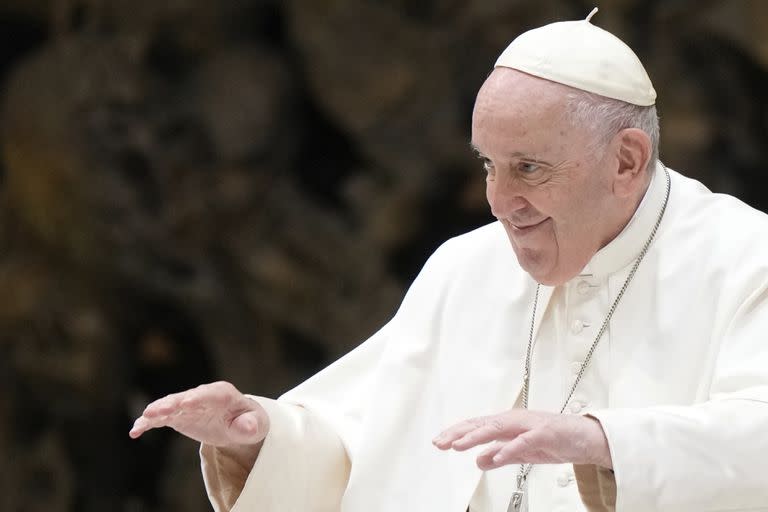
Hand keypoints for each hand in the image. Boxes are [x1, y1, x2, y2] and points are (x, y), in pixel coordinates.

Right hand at [129, 381, 268, 448]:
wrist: (237, 423)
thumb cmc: (249, 421)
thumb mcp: (256, 424)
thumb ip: (252, 425)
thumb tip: (248, 427)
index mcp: (223, 394)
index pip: (211, 394)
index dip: (199, 398)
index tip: (187, 402)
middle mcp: (202, 396)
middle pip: (186, 397)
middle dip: (174, 403)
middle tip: (161, 410)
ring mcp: (187, 405)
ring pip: (169, 405)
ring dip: (157, 410)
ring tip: (144, 418)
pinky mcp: (177, 416)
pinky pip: (160, 418)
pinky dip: (148, 422)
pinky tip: (135, 430)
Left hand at [432, 409, 611, 470]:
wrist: (586, 438)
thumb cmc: (556, 439)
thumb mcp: (522, 452)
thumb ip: (500, 456)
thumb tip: (479, 461)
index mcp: (508, 423)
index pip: (477, 426)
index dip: (457, 433)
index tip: (439, 441)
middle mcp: (516, 420)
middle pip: (482, 424)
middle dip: (460, 433)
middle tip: (441, 442)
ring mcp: (530, 425)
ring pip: (498, 428)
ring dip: (477, 436)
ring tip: (460, 446)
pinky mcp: (545, 433)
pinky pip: (524, 441)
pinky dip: (509, 448)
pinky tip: (496, 456)